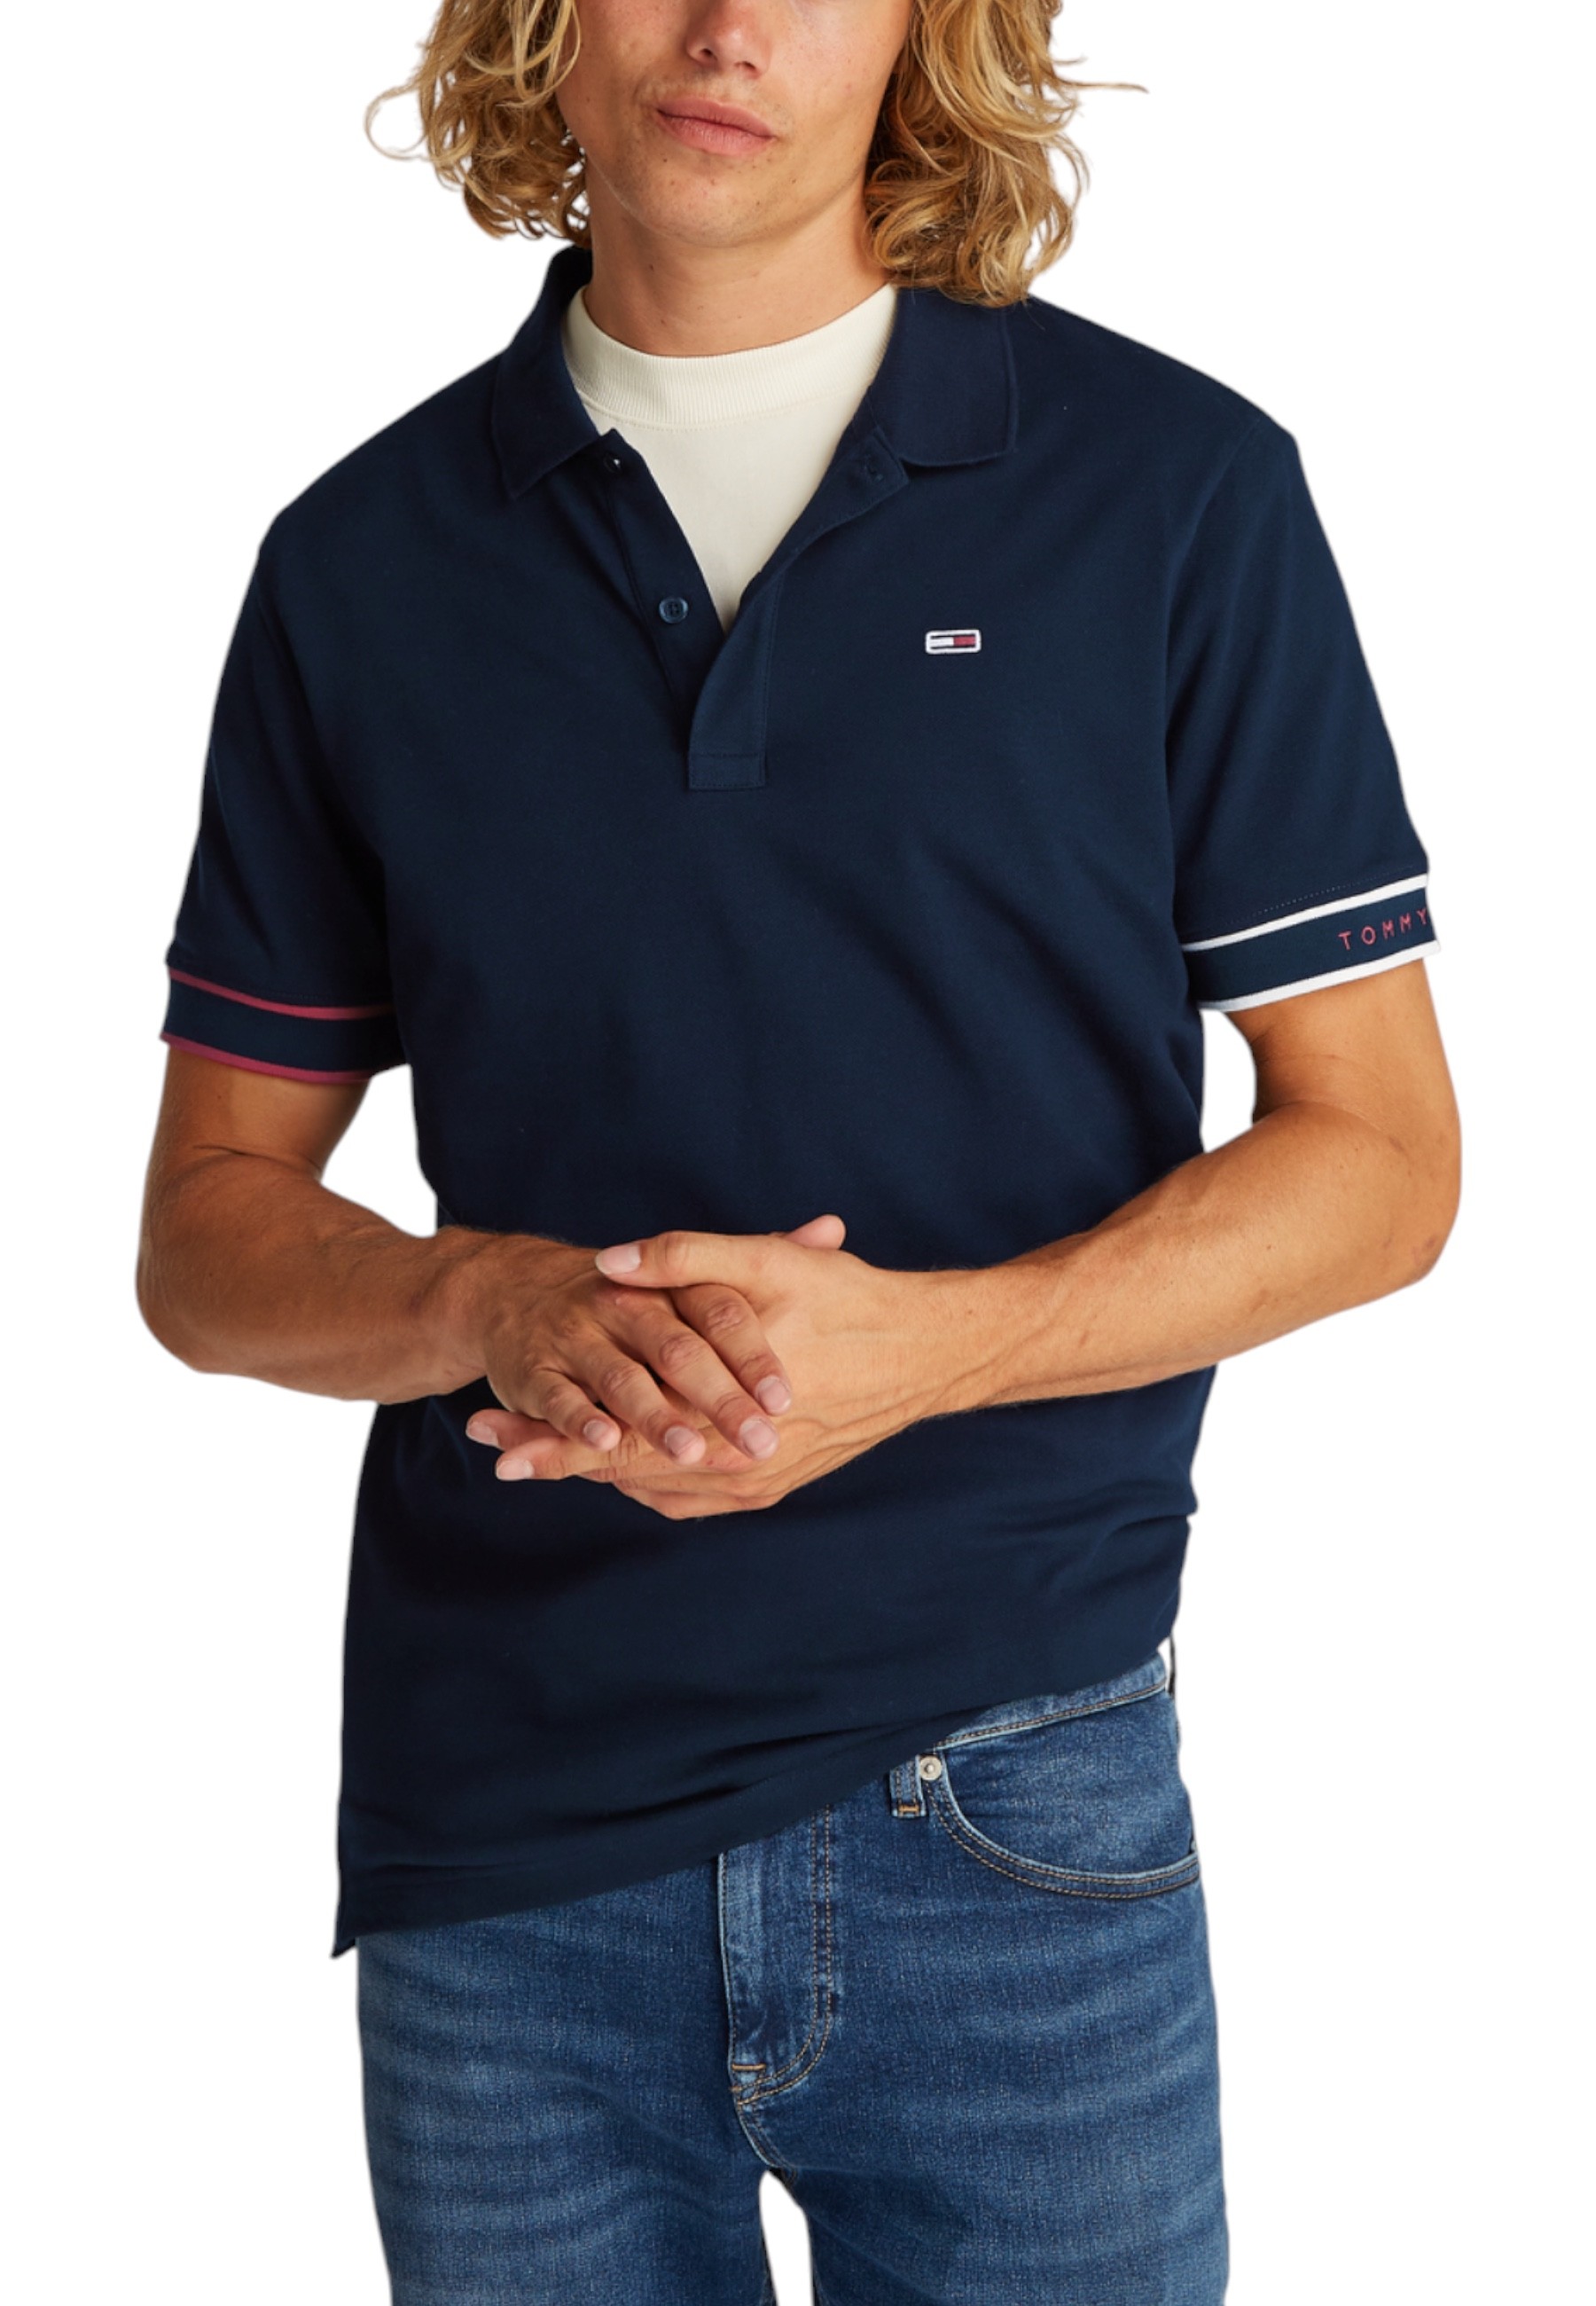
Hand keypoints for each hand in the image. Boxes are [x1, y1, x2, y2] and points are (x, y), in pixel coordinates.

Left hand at [466, 1220, 973, 1517]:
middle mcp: (734, 1462)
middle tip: (489, 1445)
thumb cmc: (848, 1300)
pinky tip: (618, 1461)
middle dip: (551, 1455)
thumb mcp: (768, 1261)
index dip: (547, 1439)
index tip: (489, 1443)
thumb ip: (682, 1257)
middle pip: (620, 1471)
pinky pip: (688, 1494)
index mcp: (723, 1413)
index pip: (612, 1441)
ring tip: (532, 1451)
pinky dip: (646, 1479)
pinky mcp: (769, 1484)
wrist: (926, 1352)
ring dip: (593, 1466)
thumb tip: (604, 1262)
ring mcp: (752, 1481)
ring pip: (651, 1486)